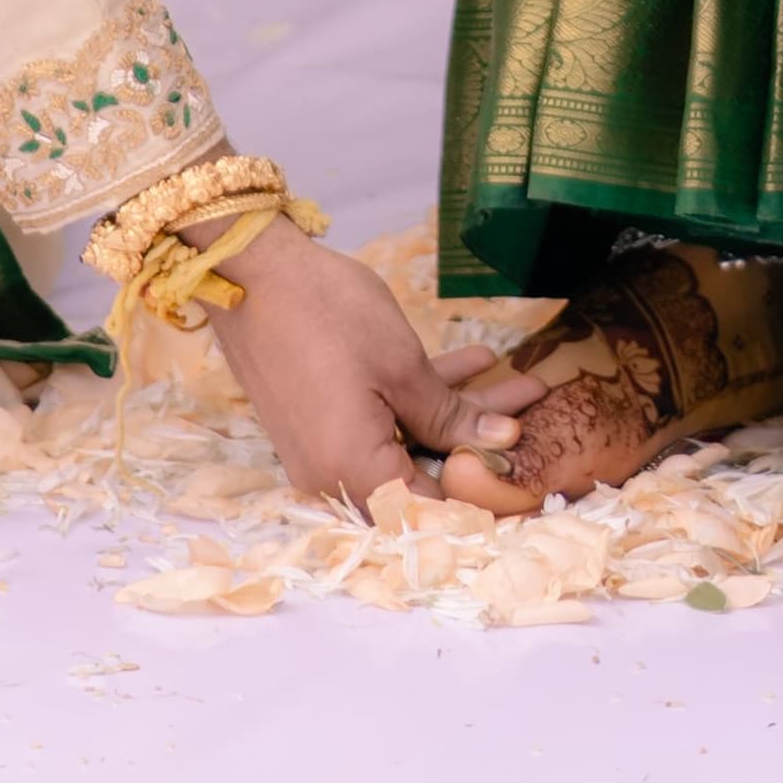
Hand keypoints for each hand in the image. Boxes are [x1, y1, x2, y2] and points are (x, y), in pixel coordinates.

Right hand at [214, 224, 530, 510]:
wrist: (247, 268)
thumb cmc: (326, 315)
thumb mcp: (400, 364)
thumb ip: (451, 416)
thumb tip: (503, 444)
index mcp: (356, 477)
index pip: (437, 514)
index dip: (489, 491)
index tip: (534, 466)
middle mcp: (336, 480)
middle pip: (426, 478)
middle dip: (484, 442)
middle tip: (535, 406)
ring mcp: (325, 453)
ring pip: (409, 445)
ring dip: (459, 415)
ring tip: (516, 379)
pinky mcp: (320, 423)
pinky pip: (381, 425)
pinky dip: (421, 401)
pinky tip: (472, 364)